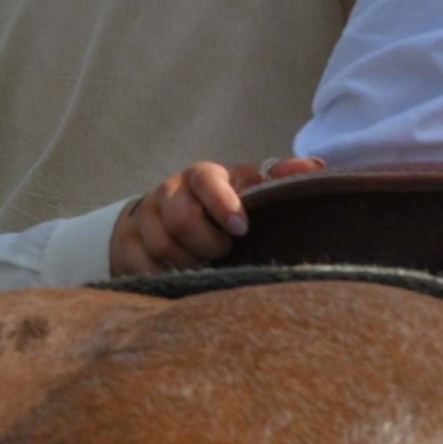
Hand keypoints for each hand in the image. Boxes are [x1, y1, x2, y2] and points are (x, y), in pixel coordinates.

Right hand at [109, 157, 323, 276]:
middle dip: (207, 245)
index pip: (207, 181)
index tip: (241, 229)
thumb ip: (279, 177)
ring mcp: (144, 216)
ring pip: (161, 245)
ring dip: (188, 264)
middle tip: (224, 254)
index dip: (223, 204)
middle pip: (180, 219)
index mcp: (202, 176)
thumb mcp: (248, 188)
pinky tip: (177, 277)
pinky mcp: (126, 242)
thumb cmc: (220, 205)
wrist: (161, 215)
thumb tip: (316, 166)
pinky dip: (162, 276)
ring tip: (204, 268)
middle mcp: (169, 191)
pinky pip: (141, 265)